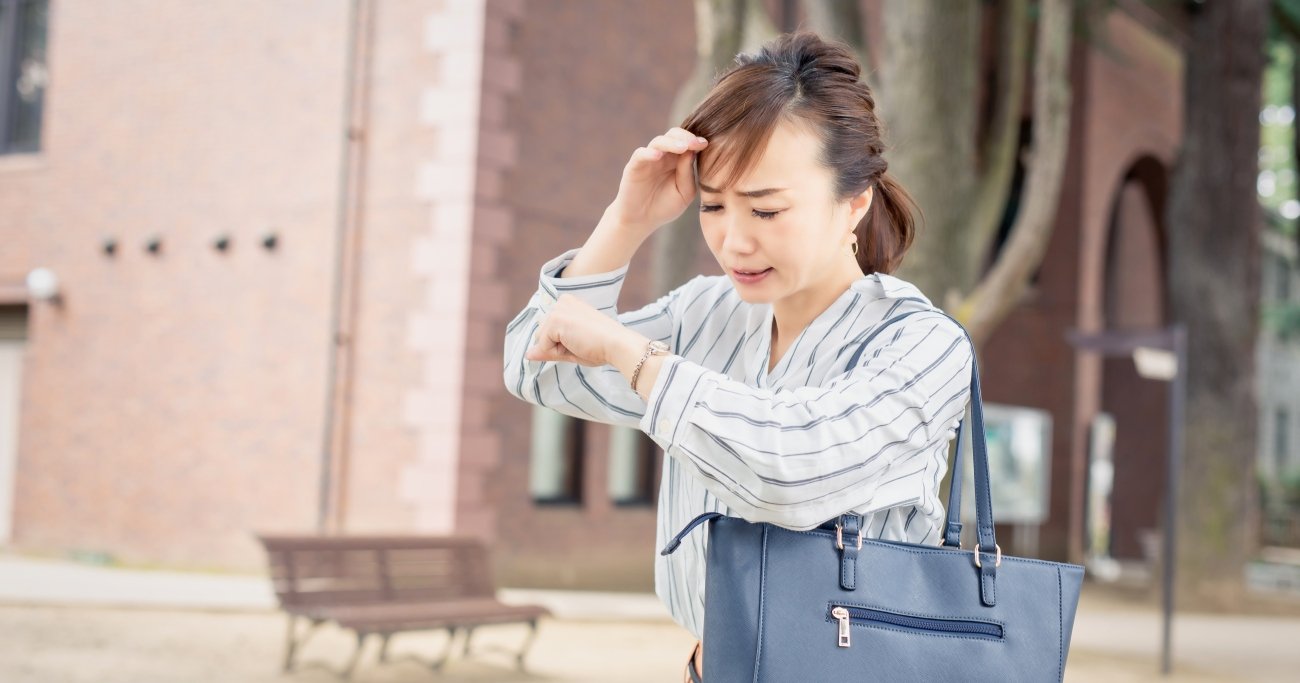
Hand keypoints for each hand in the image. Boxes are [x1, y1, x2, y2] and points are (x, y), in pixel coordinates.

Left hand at [525, 294, 642, 367]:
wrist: (617, 344)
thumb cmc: (601, 346)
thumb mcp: (570, 348)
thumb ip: (548, 349)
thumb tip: (527, 354)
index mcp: (568, 303)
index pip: (549, 330)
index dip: (562, 343)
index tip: (584, 339)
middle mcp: (561, 302)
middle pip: (542, 334)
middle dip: (557, 346)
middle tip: (582, 343)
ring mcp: (558, 310)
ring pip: (541, 340)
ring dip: (557, 349)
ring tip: (579, 343)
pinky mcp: (556, 320)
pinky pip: (543, 346)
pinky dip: (557, 352)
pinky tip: (576, 344)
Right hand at [608, 127, 708, 234]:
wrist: (641, 221)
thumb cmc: (665, 207)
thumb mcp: (684, 193)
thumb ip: (688, 173)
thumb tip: (692, 152)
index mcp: (678, 160)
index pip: (687, 142)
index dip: (696, 140)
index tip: (706, 144)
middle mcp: (663, 156)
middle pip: (674, 135)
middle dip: (686, 137)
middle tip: (697, 144)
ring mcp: (648, 159)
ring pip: (658, 142)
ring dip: (671, 142)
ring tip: (683, 147)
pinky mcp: (634, 166)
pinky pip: (640, 154)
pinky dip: (649, 153)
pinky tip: (658, 156)